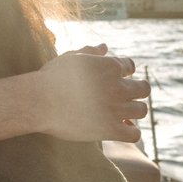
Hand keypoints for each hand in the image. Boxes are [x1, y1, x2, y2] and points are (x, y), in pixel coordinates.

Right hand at [33, 44, 148, 142]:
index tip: (116, 79)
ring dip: (134, 111)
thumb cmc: (51, 77)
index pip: (130, 66)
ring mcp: (115, 109)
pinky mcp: (110, 130)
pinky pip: (134, 134)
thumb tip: (104, 47)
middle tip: (125, 97)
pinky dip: (131, 133)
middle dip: (137, 91)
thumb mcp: (71, 58)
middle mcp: (117, 87)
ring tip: (123, 114)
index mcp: (110, 66)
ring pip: (142, 110)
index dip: (125, 72)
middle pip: (144, 88)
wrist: (39, 101)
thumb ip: (90, 52)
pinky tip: (121, 130)